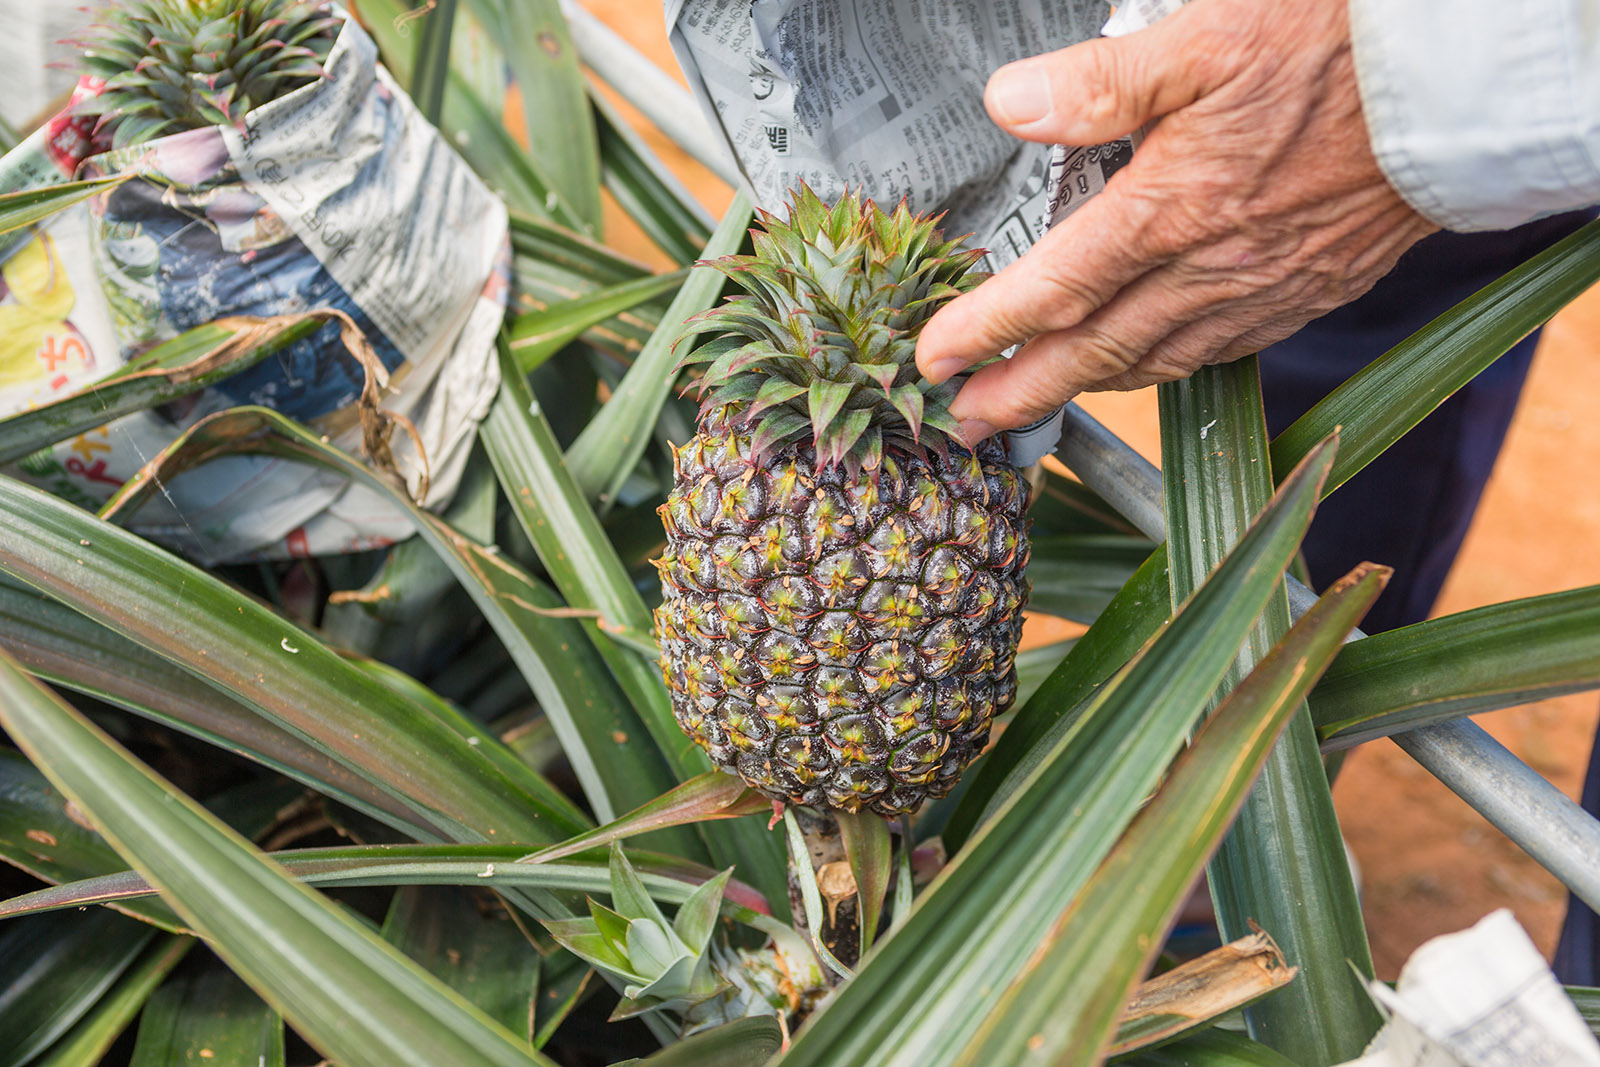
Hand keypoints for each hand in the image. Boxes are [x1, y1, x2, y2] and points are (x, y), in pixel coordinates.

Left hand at [915, 0, 1437, 441]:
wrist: (1457, 90)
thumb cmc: (1335, 48)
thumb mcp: (1208, 35)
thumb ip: (1102, 80)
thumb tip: (1009, 103)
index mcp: (1173, 208)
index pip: (1055, 287)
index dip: (986, 328)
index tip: (933, 359)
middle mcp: (1210, 266)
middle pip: (1093, 350)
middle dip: (1019, 391)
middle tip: (962, 423)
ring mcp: (1261, 289)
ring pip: (1153, 361)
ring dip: (1083, 390)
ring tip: (1032, 405)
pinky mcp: (1305, 293)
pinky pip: (1215, 351)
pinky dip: (1159, 372)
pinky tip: (1136, 371)